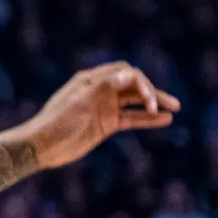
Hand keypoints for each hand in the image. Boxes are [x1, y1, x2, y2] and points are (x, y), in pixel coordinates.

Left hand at [21, 62, 181, 169]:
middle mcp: (100, 90)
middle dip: (152, 91)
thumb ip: (105, 87)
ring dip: (154, 103)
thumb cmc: (58, 121)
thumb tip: (130, 73)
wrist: (42, 145)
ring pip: (134, 101)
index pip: (124, 72)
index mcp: (92, 80)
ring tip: (175, 108)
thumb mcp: (81, 102)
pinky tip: (165, 120)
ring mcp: (104, 107)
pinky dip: (147, 119)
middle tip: (168, 104)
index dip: (141, 82)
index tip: (149, 99)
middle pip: (133, 85)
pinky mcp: (106, 124)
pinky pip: (131, 118)